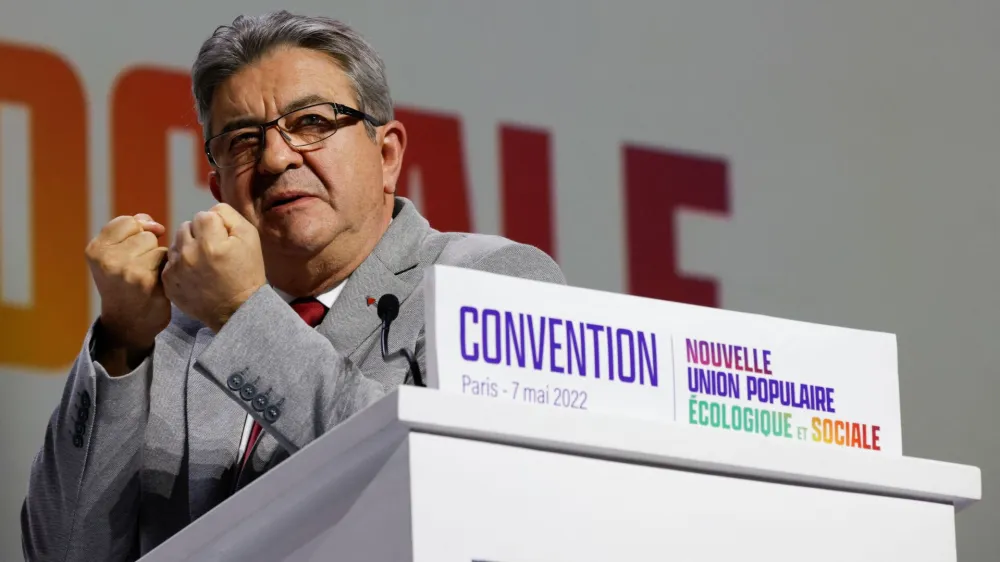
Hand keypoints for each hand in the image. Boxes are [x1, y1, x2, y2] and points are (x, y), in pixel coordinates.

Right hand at [85, 213, 169, 350]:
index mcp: (96, 250)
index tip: (132, 250)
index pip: (128, 222)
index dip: (137, 232)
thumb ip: (130, 231)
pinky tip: (157, 284)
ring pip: (158, 247)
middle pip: (146, 235)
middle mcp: (109, 260)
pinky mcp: (149, 282)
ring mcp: (129, 271)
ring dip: (158, 260)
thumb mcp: (114, 255)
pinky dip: (166, 270)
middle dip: (147, 249)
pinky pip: (168, 261)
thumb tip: (154, 224)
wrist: (127, 323)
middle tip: (136, 270)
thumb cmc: (123, 283)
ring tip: (146, 277)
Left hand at [162, 204, 266, 331]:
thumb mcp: (250, 238)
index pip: (204, 215)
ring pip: (177, 242)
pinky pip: (170, 260)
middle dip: (200, 234)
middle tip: (214, 251)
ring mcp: (175, 268)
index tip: (224, 241)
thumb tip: (211, 211)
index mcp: (210, 242)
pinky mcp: (168, 281)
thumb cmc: (247, 272)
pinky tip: (196, 273)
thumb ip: (229, 215)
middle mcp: (189, 253)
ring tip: (204, 262)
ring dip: (189, 247)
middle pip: (186, 225)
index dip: (217, 225)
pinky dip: (181, 263)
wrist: (236, 310)